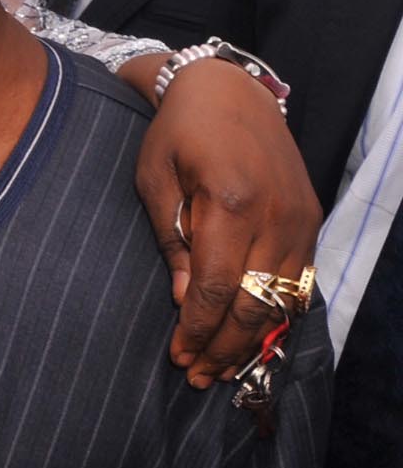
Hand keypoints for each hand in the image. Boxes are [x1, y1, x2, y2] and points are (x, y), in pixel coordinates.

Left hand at [133, 58, 320, 387]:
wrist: (227, 91)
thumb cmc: (177, 133)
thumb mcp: (155, 181)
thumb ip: (173, 243)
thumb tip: (186, 303)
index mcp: (231, 203)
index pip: (219, 288)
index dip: (199, 329)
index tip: (178, 357)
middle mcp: (277, 216)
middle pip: (256, 303)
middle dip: (225, 346)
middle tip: (197, 376)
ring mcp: (301, 219)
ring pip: (283, 299)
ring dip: (253, 339)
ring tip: (221, 367)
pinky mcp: (311, 220)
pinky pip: (299, 280)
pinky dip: (276, 312)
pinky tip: (252, 333)